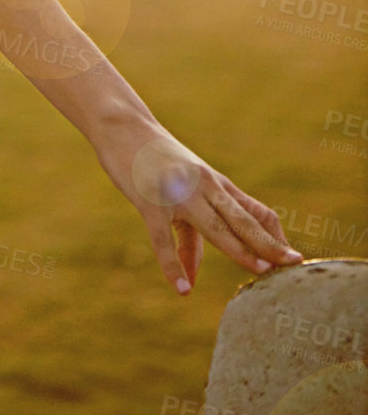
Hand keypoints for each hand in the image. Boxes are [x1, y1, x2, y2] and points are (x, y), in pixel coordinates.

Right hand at [95, 119, 302, 292]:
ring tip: (261, 271)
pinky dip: (173, 264)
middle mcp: (204, 188)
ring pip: (215, 225)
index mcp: (216, 185)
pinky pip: (164, 238)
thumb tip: (192, 280)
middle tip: (293, 266)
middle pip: (244, 219)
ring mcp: (179, 194)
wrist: (123, 126)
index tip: (292, 261)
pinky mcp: (151, 201)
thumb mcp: (180, 192)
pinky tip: (181, 288)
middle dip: (269, 244)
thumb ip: (189, 236)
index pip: (256, 212)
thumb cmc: (154, 160)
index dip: (275, 237)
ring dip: (240, 248)